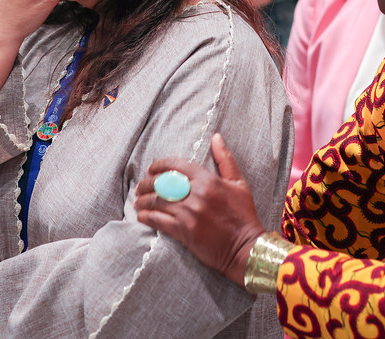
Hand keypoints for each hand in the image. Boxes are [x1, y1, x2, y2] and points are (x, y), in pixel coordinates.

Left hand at [134, 133, 266, 286]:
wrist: (247, 248)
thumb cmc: (244, 215)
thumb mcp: (239, 183)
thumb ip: (225, 159)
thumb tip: (216, 136)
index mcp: (208, 180)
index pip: (176, 165)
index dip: (159, 164)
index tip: (152, 169)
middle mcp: (196, 194)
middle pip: (162, 183)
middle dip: (146, 183)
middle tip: (140, 187)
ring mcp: (189, 212)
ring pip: (156, 201)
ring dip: (143, 200)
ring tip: (137, 202)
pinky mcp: (184, 231)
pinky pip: (158, 220)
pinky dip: (146, 217)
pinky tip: (141, 216)